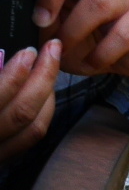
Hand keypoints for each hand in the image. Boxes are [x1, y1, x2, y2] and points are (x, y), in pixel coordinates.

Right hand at [0, 39, 61, 161]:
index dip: (16, 74)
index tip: (28, 51)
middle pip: (22, 113)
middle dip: (43, 77)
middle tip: (51, 49)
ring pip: (33, 128)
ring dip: (48, 94)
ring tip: (49, 66)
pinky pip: (28, 139)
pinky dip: (43, 113)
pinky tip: (43, 93)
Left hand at [19, 0, 128, 78]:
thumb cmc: (93, 35)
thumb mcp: (61, 25)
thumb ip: (42, 18)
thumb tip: (19, 22)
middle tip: (40, 19)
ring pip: (99, 2)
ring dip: (73, 31)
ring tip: (63, 49)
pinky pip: (119, 36)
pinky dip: (98, 55)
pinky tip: (91, 62)